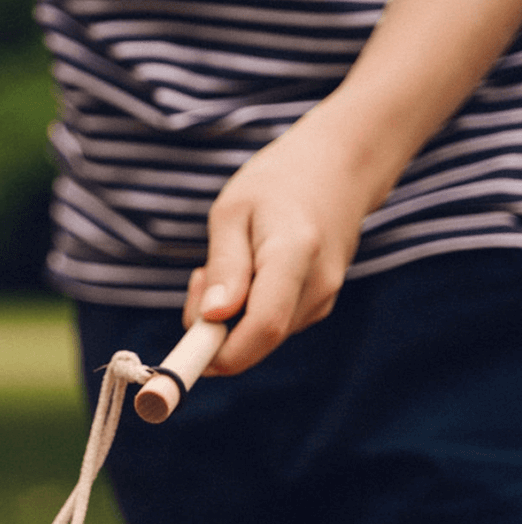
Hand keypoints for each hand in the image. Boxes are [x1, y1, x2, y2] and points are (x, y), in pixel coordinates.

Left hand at [183, 105, 390, 374]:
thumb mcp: (232, 212)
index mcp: (294, 255)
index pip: (262, 327)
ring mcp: (323, 299)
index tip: (185, 351)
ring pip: (258, 337)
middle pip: (255, 341)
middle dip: (213, 329)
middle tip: (199, 276)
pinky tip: (248, 270)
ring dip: (228, 317)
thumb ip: (224, 267)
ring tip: (228, 262)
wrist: (338, 169)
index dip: (220, 354)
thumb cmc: (277, 184)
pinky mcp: (317, 306)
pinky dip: (246, 311)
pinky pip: (268, 326)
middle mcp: (316, 286)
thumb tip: (212, 318)